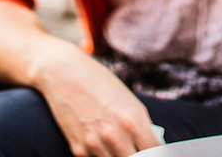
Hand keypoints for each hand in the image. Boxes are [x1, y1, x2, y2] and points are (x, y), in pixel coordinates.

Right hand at [35, 49, 160, 156]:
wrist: (63, 74)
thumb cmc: (100, 83)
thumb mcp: (129, 102)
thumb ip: (142, 127)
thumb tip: (152, 149)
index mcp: (134, 121)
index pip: (155, 152)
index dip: (158, 154)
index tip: (156, 152)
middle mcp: (116, 136)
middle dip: (138, 155)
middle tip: (137, 149)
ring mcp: (96, 145)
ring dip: (119, 156)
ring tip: (119, 144)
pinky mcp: (79, 150)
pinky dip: (102, 155)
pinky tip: (101, 143)